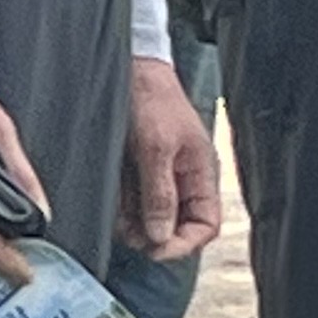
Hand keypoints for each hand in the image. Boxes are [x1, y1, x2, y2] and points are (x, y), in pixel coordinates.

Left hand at [117, 55, 221, 261]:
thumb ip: (160, 193)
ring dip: (135, 225)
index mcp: (201, 173)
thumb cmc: (151, 99)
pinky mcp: (137, 169)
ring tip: (118, 224)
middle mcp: (184, 178)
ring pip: (152, 216)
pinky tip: (111, 209)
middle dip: (156, 236)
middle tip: (130, 238)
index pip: (206, 224)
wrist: (130, 67)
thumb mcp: (156, 147)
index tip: (156, 249)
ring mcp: (160, 174)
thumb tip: (161, 236)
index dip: (185, 243)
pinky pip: (134, 200)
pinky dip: (124, 209)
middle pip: (178, 224)